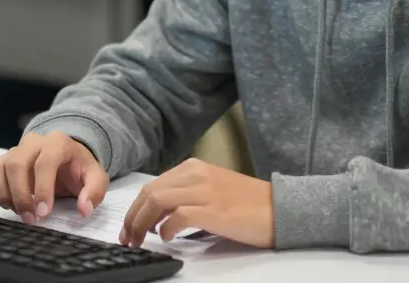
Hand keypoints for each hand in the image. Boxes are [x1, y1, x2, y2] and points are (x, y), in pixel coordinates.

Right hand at [0, 132, 108, 224]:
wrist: (66, 157)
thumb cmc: (78, 169)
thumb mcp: (96, 177)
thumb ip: (94, 192)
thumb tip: (84, 209)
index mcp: (57, 143)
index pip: (45, 163)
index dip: (42, 189)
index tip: (44, 213)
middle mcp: (32, 143)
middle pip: (16, 164)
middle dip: (20, 196)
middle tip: (30, 219)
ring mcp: (13, 150)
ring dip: (3, 194)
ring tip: (18, 211)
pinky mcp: (1, 161)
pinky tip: (6, 203)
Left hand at [120, 158, 273, 248]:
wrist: (281, 208)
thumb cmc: (249, 204)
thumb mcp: (212, 189)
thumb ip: (186, 194)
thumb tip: (159, 216)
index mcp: (194, 168)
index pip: (152, 185)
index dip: (135, 208)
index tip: (129, 227)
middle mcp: (197, 175)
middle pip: (150, 193)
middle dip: (132, 217)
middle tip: (127, 238)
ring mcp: (205, 191)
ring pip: (157, 201)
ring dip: (142, 224)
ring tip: (140, 241)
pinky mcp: (214, 210)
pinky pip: (178, 216)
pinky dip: (166, 229)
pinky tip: (166, 238)